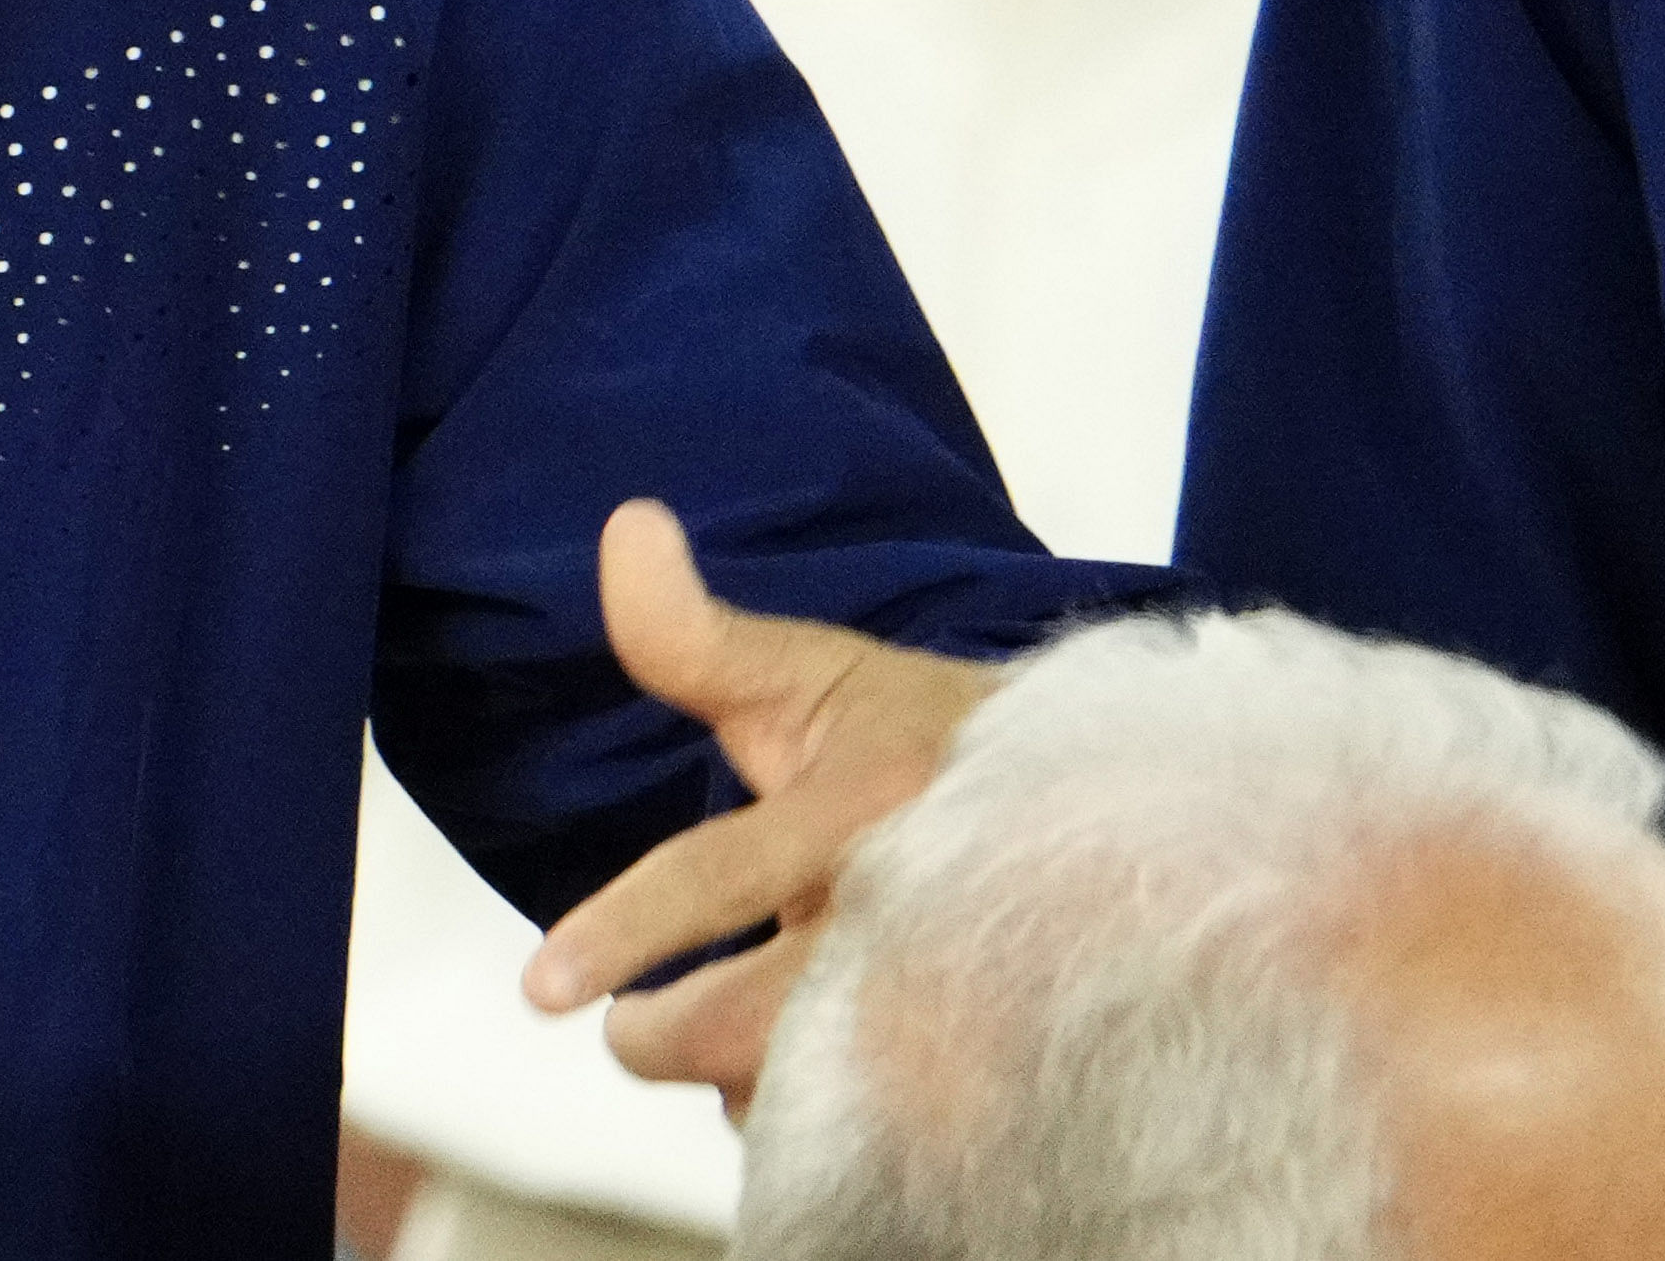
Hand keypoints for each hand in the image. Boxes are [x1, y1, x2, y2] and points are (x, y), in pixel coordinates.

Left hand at [517, 500, 996, 1111]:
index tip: (544, 988)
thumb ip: (699, 634)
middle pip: (747, 1024)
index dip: (625, 933)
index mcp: (863, 806)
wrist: (1119, 813)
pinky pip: (875, 1138)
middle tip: (636, 1020)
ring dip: (753, 1080)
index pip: (717, 877)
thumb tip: (625, 526)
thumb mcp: (820, 675)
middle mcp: (916, 911)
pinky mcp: (1001, 1077)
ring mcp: (964, 1004)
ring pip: (805, 1095)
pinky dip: (827, 1118)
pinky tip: (827, 1069)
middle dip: (666, 1035)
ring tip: (752, 1027)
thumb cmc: (931, 742)